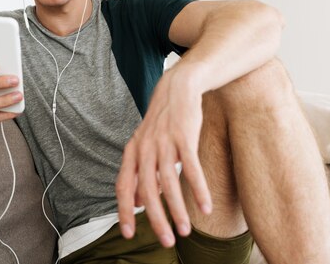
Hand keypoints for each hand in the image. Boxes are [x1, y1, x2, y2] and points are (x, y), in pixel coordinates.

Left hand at [116, 64, 212, 246]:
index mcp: (132, 152)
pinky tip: (205, 208)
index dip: (124, 210)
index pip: (123, 186)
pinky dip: (197, 189)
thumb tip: (138, 203)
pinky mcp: (183, 136)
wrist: (178, 88)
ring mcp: (163, 142)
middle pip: (145, 189)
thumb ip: (142, 174)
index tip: (128, 234)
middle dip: (155, 219)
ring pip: (168, 182)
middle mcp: (144, 148)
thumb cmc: (162, 122)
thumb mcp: (146, 146)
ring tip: (186, 231)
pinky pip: (190, 168)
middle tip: (166, 241)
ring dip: (177, 210)